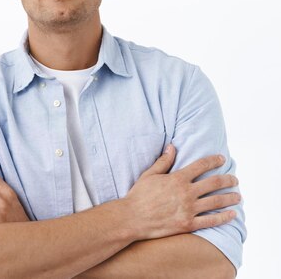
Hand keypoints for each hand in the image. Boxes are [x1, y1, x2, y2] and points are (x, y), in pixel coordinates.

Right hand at [124, 144, 240, 239]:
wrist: (132, 218)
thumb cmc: (138, 195)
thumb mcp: (149, 175)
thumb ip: (163, 161)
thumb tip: (172, 147)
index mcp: (177, 178)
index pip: (201, 165)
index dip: (213, 160)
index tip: (222, 159)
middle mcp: (186, 192)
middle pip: (215, 183)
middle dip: (228, 180)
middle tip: (235, 179)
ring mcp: (189, 209)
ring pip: (217, 201)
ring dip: (230, 197)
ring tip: (237, 196)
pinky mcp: (188, 224)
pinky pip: (211, 220)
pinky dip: (224, 217)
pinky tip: (232, 214)